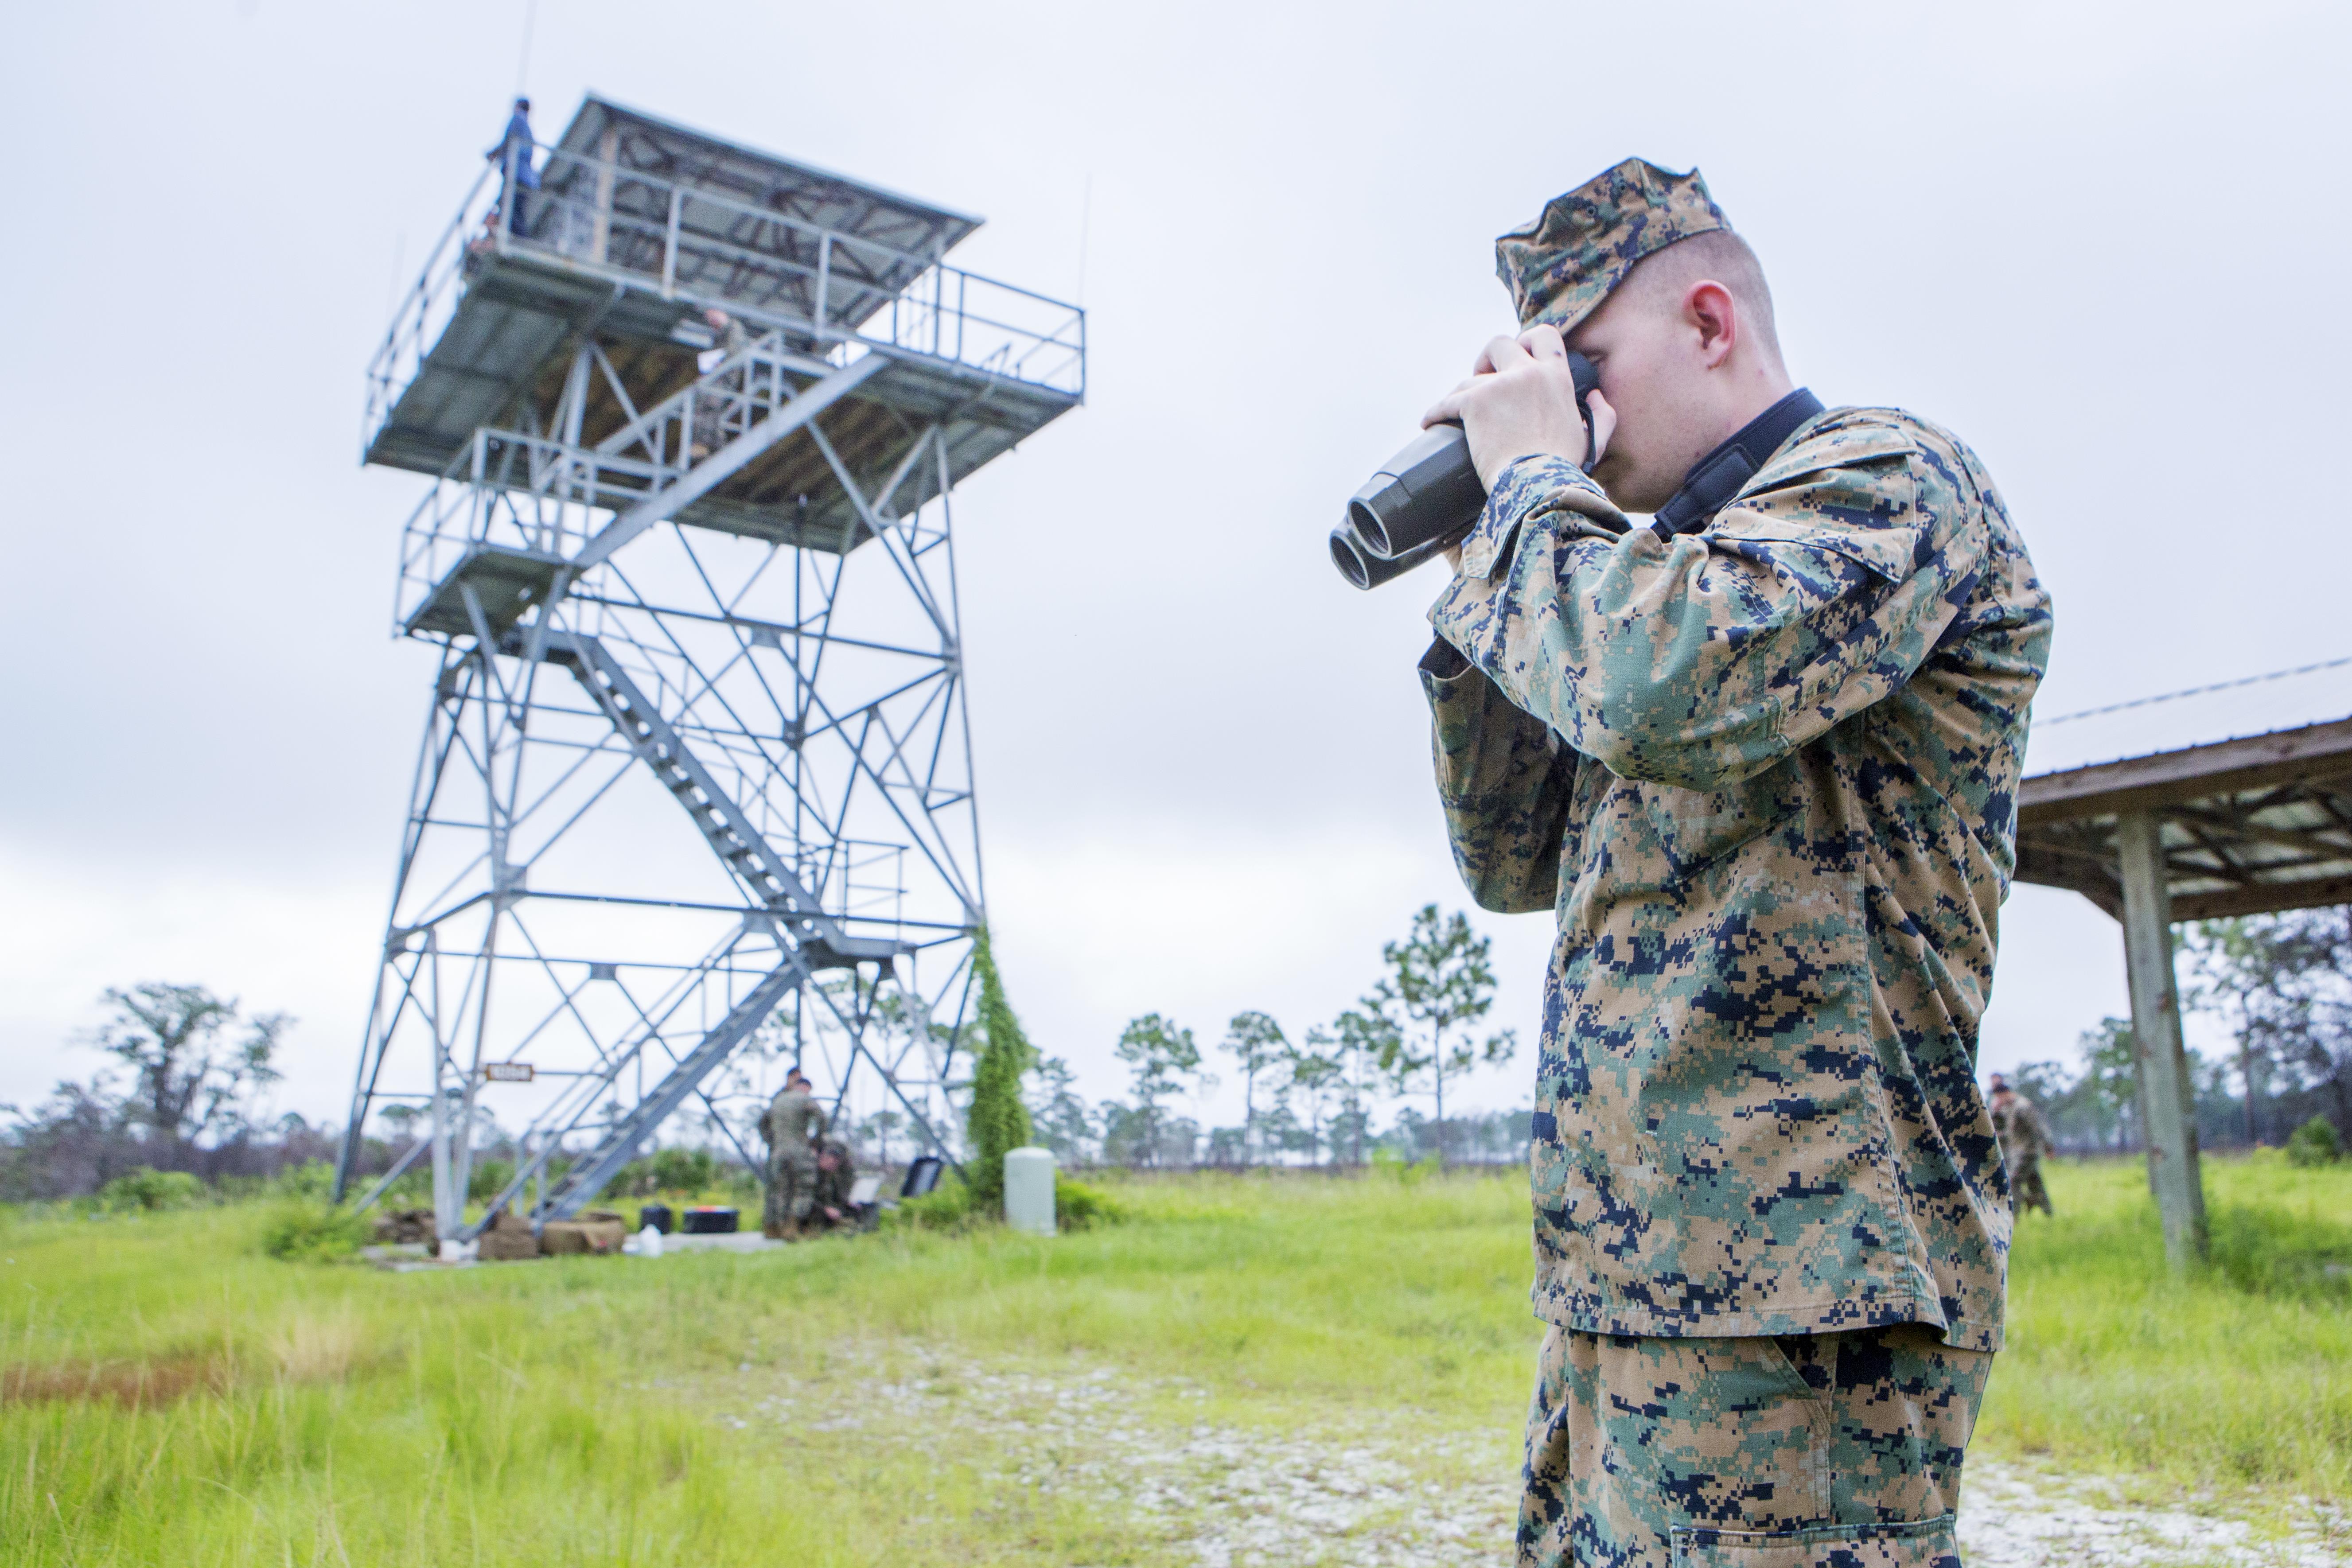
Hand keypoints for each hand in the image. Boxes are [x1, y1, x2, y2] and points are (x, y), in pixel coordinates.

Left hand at [1423, 324, 1617, 492]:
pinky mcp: (1474, 403)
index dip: (1525, 341)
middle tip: (1481, 380)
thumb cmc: (1564, 470)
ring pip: (1469, 379)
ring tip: (1457, 416)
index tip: (1514, 358)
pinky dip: (1435, 413)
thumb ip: (1602, 415)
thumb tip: (1595, 395)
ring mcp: (1499, 386)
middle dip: (1486, 359)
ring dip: (1461, 396)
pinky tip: (1430, 423)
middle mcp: (1528, 373)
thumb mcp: (1593, 440)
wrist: (1538, 488)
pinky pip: (1446, 403)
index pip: (1543, 336)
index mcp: (1556, 377)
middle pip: (1499, 344)